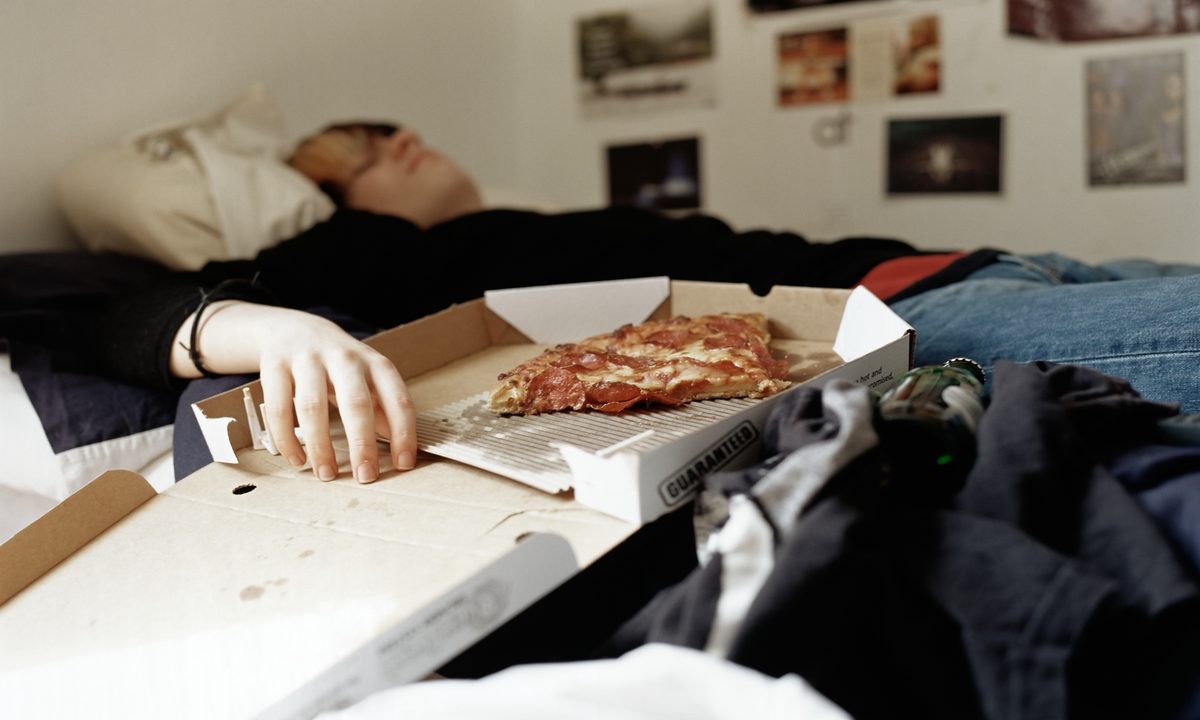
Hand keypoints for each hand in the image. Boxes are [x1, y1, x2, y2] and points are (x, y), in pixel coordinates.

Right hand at [172, 301, 416, 481]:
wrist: (293, 328)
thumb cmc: (337, 364)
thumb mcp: (367, 379)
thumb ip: (382, 409)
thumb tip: (400, 447)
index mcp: (374, 363)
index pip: (397, 399)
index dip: (404, 432)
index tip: (404, 463)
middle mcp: (344, 357)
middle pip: (356, 403)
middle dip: (362, 443)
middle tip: (366, 477)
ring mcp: (307, 359)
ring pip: (312, 407)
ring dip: (320, 446)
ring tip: (326, 474)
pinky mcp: (275, 365)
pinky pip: (279, 408)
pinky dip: (287, 438)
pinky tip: (297, 459)